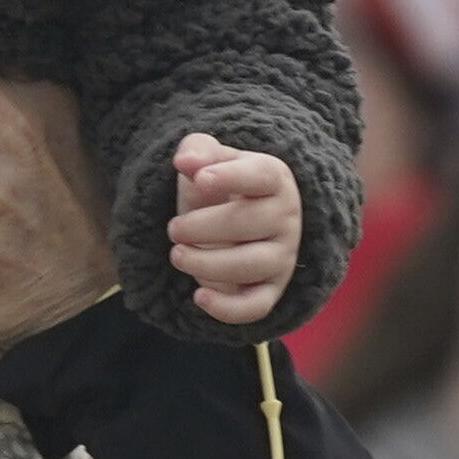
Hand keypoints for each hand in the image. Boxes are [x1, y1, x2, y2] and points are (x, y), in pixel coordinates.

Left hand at [168, 138, 305, 330]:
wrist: (233, 224)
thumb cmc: (218, 189)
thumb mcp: (208, 163)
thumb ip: (198, 151)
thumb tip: (186, 161)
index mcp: (274, 179)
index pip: (262, 175)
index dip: (231, 176)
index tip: (199, 179)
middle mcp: (285, 218)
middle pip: (250, 222)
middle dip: (203, 227)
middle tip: (173, 229)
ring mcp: (282, 256)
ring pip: (251, 265)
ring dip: (207, 263)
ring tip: (177, 255)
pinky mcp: (271, 289)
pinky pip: (256, 306)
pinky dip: (228, 308)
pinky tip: (198, 296)